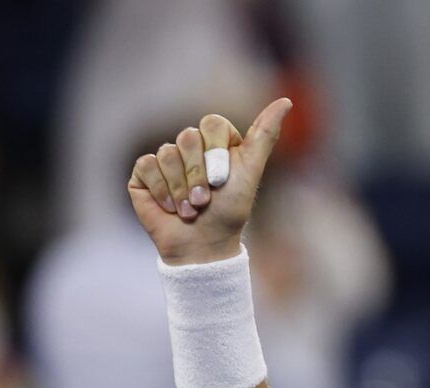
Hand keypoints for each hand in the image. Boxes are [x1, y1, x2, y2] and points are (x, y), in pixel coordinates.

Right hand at [128, 98, 290, 265]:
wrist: (203, 245)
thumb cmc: (229, 212)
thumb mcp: (251, 172)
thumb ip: (265, 135)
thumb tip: (285, 100)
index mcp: (217, 142)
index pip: (212, 124)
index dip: (216, 152)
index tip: (223, 180)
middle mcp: (190, 146)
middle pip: (188, 136)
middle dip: (199, 174)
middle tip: (205, 199)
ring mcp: (166, 158)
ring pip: (167, 153)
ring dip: (181, 188)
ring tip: (190, 209)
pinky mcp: (144, 173)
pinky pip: (147, 166)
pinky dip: (162, 191)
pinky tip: (171, 208)